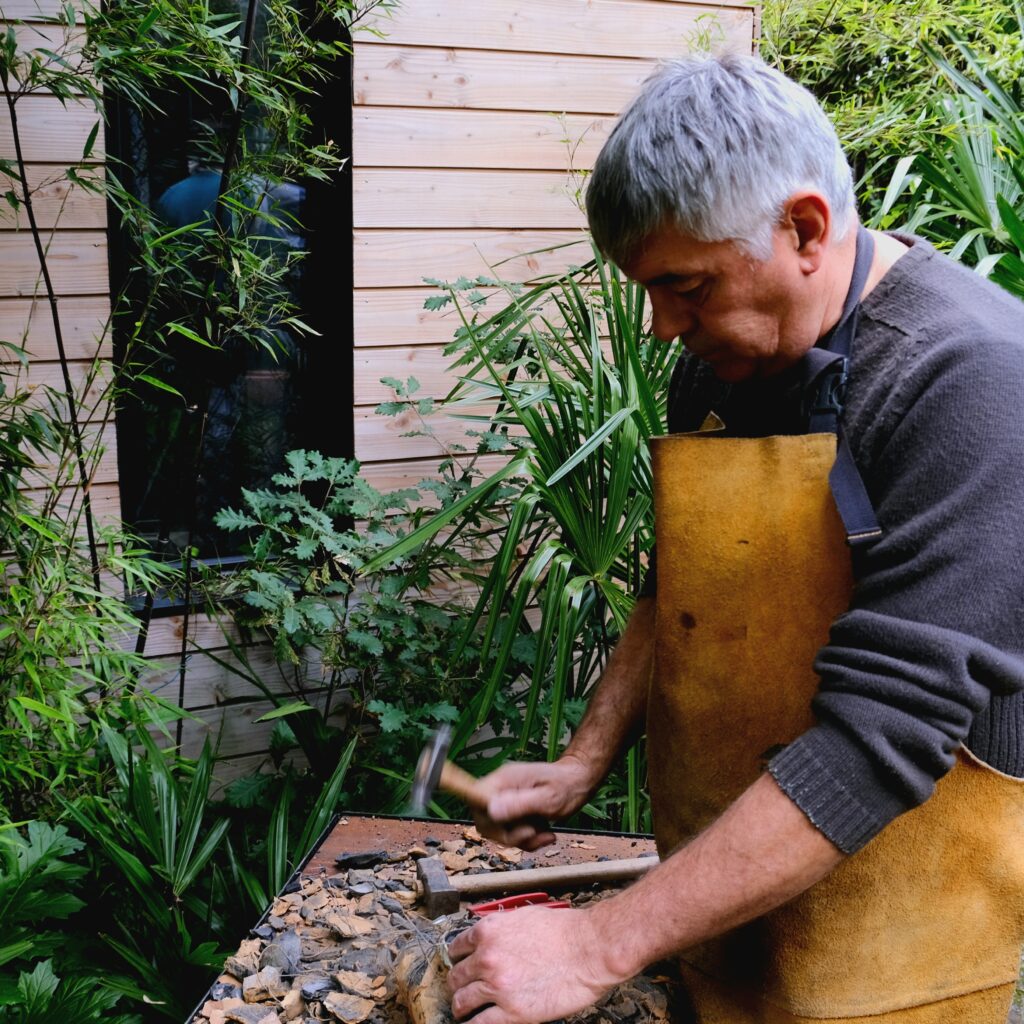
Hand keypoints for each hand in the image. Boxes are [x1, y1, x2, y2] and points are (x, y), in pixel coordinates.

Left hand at [447, 906, 622, 1023]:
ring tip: (463, 1010)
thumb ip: (501, 929)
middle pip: (457, 975)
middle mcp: (487, 957)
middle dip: (458, 982)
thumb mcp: (523, 917)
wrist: (589, 948)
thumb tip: (491, 940)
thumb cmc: (565, 930)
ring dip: (461, 1006)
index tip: (459, 964)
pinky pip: (479, 1023)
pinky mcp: (511, 1012)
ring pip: (462, 1001)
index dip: (458, 958)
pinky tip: (473, 1023)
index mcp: (488, 931)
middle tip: (461, 988)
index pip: (457, 947)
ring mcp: (497, 986)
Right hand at [473, 755, 596, 849]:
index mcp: (503, 781)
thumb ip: (519, 805)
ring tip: (544, 832)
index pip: (474, 798)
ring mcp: (506, 801)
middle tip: (532, 832)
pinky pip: (511, 835)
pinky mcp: (514, 813)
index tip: (504, 825)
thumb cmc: (567, 785)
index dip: (483, 816)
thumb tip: (491, 810)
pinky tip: (545, 833)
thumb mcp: (547, 798)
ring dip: (522, 840)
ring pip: (499, 832)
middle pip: (485, 822)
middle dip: (509, 836)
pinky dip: (528, 841)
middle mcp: (500, 790)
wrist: (579, 782)